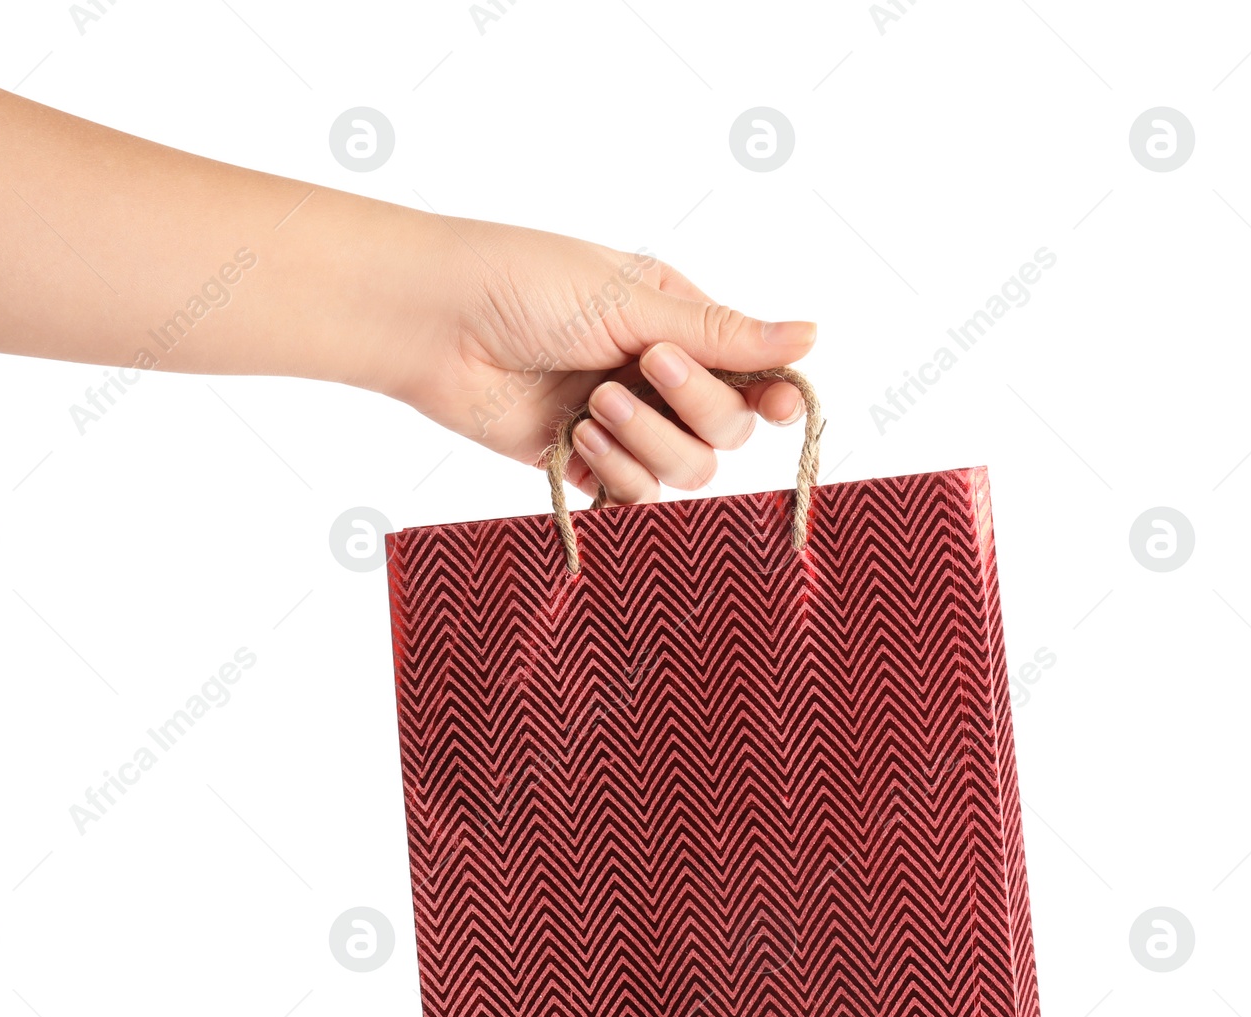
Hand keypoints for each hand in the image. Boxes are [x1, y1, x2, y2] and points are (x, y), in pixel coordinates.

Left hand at [380, 215, 815, 504]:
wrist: (438, 325)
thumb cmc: (525, 285)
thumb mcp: (631, 301)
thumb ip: (721, 334)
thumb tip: (812, 335)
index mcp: (680, 324)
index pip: (754, 374)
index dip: (774, 396)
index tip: (778, 404)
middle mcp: (659, 378)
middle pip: (727, 431)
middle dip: (693, 408)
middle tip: (643, 366)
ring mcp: (624, 424)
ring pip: (685, 471)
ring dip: (648, 443)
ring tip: (594, 406)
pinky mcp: (585, 464)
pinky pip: (635, 497)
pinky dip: (617, 474)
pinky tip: (577, 438)